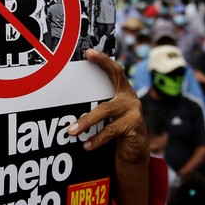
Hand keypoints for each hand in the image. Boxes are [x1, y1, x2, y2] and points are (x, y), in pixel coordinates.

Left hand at [67, 49, 149, 204]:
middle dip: (86, 97)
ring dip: (86, 122)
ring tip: (71, 132)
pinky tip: (87, 145)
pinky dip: (98, 138)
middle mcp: (130, 98)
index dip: (103, 60)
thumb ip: (97, 108)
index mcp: (123, 91)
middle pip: (106, 93)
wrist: (135, 152)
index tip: (89, 52)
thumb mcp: (108, 117)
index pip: (115, 71)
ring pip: (105, 112)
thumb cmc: (117, 131)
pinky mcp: (135, 125)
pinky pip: (112, 130)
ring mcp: (134, 111)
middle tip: (69, 102)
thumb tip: (69, 104)